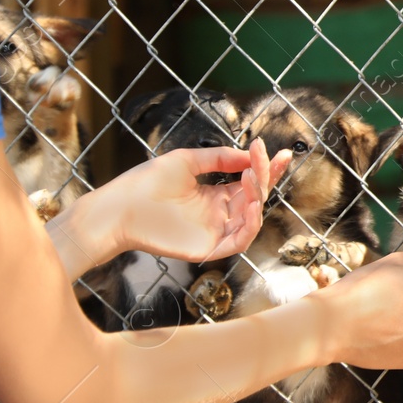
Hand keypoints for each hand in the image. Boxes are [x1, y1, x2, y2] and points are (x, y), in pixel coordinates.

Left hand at [93, 140, 290, 262]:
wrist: (118, 209)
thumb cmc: (145, 184)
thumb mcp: (186, 160)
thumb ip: (219, 158)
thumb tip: (248, 154)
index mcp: (214, 195)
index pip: (249, 183)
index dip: (268, 169)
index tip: (283, 153)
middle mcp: (219, 214)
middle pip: (255, 197)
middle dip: (266, 177)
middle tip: (264, 158)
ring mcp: (215, 232)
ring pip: (252, 218)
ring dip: (258, 197)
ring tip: (251, 177)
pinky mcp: (209, 248)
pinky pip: (240, 240)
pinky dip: (250, 224)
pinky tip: (251, 205)